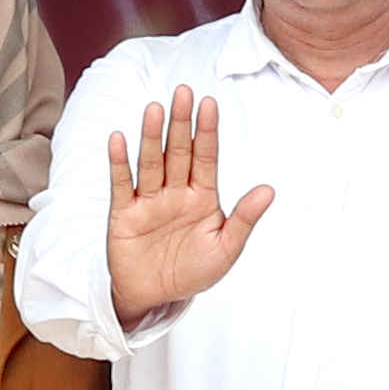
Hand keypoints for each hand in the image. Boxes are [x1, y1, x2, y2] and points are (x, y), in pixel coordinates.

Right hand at [100, 91, 275, 322]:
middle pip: (179, 151)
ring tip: (155, 109)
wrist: (155, 297)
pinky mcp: (123, 213)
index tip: (209, 103)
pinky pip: (122, 184)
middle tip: (183, 92)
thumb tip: (269, 189)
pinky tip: (119, 139)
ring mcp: (148, 200)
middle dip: (181, 123)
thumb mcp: (225, 249)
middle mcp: (176, 192)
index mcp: (203, 196)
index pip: (206, 157)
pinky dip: (119, 162)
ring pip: (151, 162)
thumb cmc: (193, 271)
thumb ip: (244, 219)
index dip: (208, 131)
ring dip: (152, 136)